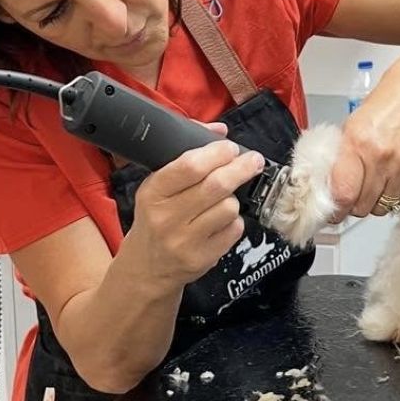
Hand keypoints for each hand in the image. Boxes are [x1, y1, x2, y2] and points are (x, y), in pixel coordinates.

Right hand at [128, 137, 262, 286]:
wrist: (146, 268)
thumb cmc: (155, 219)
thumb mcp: (157, 187)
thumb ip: (186, 156)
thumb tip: (220, 132)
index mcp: (153, 192)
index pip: (189, 166)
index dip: (216, 153)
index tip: (230, 148)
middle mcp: (166, 217)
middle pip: (216, 186)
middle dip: (241, 168)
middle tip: (253, 161)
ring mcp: (185, 241)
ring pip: (229, 207)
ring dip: (233, 199)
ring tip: (224, 199)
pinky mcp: (202, 259)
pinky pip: (234, 230)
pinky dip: (234, 222)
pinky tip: (222, 221)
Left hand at [329, 70, 399, 218]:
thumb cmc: (384, 105)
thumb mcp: (352, 125)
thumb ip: (341, 157)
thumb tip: (329, 186)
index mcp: (357, 144)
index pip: (343, 194)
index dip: (334, 209)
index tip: (330, 211)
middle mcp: (380, 158)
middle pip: (361, 206)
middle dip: (351, 207)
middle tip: (348, 199)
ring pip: (380, 208)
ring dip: (370, 205)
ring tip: (368, 192)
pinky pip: (399, 201)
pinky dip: (389, 199)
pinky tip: (385, 186)